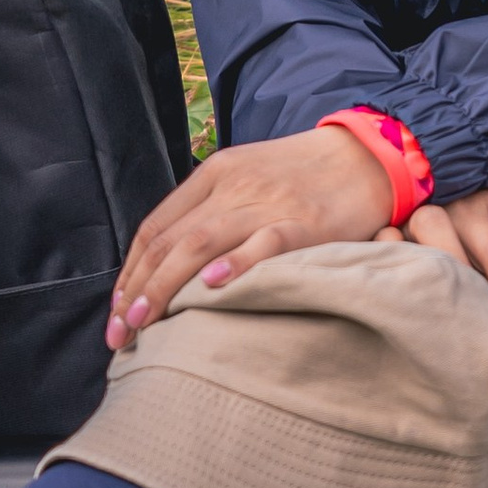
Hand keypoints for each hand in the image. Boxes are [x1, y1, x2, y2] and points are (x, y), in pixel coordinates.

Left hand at [108, 128, 389, 345]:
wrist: (368, 154)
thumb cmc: (303, 177)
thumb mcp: (247, 179)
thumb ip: (212, 211)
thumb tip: (171, 263)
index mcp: (213, 174)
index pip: (155, 227)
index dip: (130, 272)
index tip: (119, 310)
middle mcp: (232, 187)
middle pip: (168, 241)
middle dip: (137, 290)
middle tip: (120, 333)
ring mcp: (266, 203)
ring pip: (200, 244)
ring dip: (165, 287)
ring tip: (145, 322)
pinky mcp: (303, 222)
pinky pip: (263, 243)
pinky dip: (234, 265)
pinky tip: (210, 287)